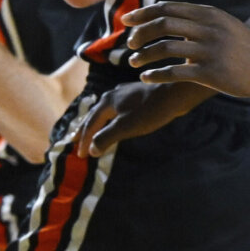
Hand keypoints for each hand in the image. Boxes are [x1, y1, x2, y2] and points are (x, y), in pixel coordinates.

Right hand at [82, 80, 208, 155]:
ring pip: (104, 110)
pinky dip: (108, 118)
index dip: (84, 141)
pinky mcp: (135, 96)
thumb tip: (91, 150)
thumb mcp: (127, 127)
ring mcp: (124, 94)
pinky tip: (114, 119)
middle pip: (93, 115)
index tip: (80, 155)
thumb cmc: (151, 111)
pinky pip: (114, 109)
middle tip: (74, 141)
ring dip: (95, 123)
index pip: (90, 124)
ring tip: (90, 131)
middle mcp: (112, 95)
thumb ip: (107, 137)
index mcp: (107, 102)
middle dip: (84, 130)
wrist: (175, 94)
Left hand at [120, 2, 249, 97]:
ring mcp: (209, 50)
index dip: (143, 13)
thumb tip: (165, 20)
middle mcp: (207, 28)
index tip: (126, 21)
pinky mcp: (211, 72)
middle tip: (130, 44)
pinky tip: (146, 78)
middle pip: (163, 24)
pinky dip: (156, 74)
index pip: (167, 8)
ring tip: (133, 62)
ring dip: (144, 55)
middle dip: (140, 33)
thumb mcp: (221, 24)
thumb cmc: (243, 46)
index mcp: (208, 14)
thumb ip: (197, 21)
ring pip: (166, 48)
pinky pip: (175, 72)